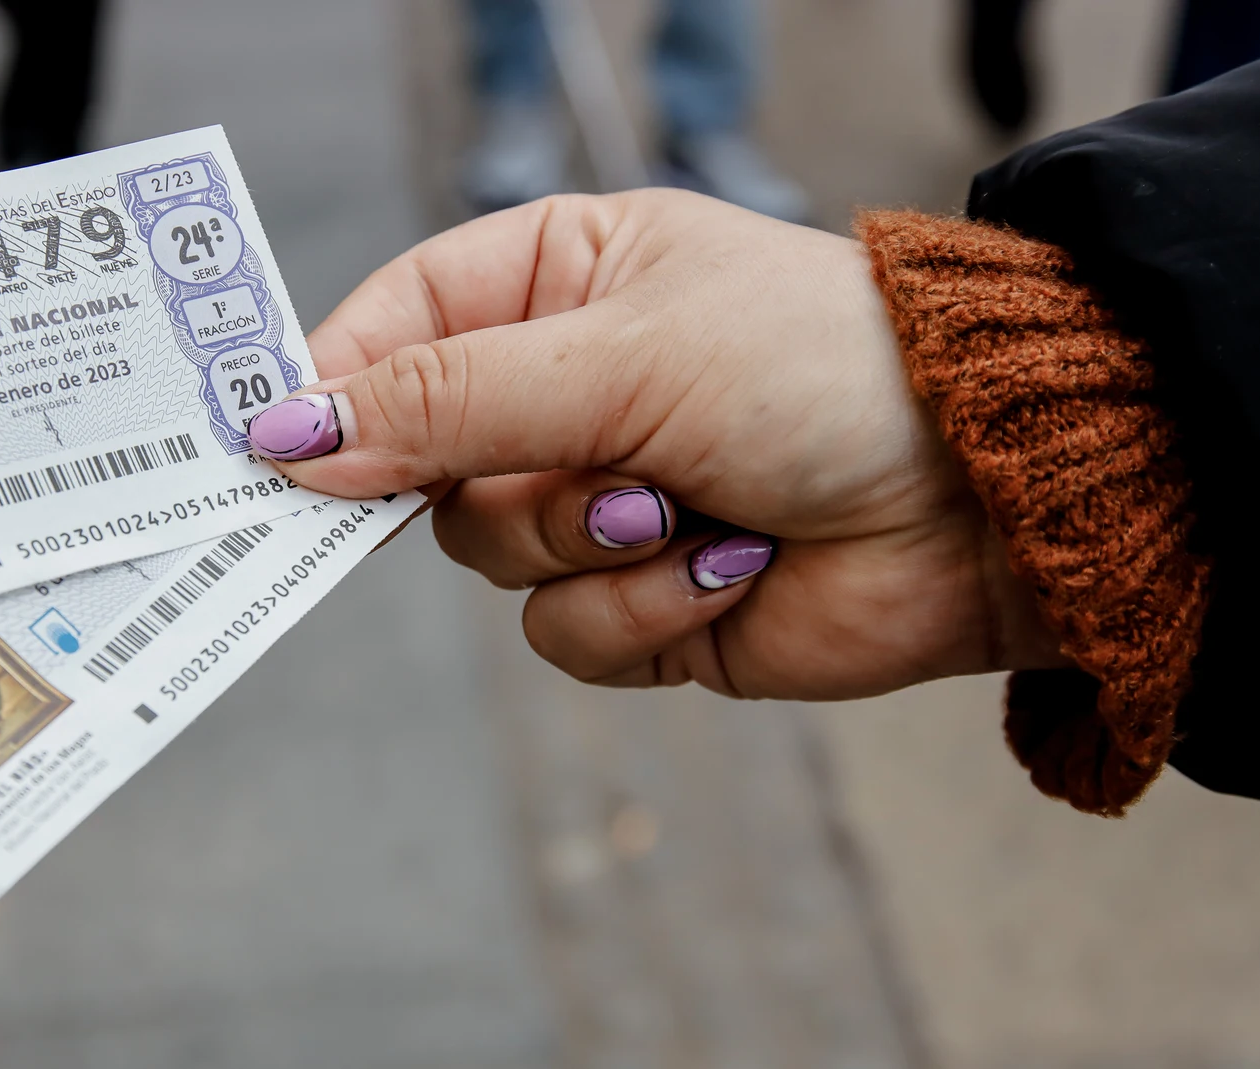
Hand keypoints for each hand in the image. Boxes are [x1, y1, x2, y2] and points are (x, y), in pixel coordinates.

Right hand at [256, 191, 1062, 700]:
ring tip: (693, 509)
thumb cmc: (821, 368)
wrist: (985, 495)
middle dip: (512, 485)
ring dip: (591, 548)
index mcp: (552, 282)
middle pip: (425, 469)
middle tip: (593, 471)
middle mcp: (564, 392)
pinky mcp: (643, 601)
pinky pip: (568, 636)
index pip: (391, 330)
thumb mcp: (617, 355)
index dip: (332, 390)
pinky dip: (645, 612)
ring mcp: (601, 502)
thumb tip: (290, 430)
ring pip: (492, 564)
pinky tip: (731, 567)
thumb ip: (446, 401)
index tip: (273, 445)